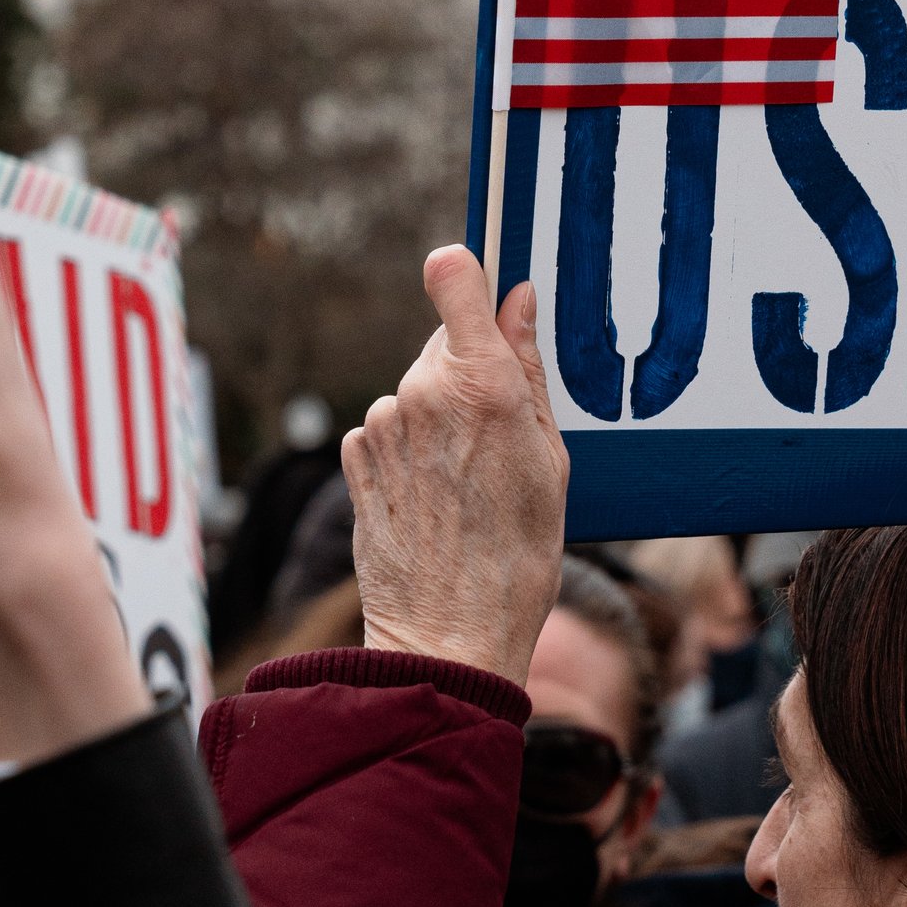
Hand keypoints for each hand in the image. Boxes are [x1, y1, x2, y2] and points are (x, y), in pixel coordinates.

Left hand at [346, 251, 567, 687]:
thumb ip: (528, 370)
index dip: (464, 273)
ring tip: (465, 483)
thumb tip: (518, 300)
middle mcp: (423, 392)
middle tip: (497, 437)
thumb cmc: (519, 553)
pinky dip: (405, 450)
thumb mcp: (550, 458)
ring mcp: (382, 424)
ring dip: (436, 418)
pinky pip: (386, 428)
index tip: (474, 281)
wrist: (450, 633)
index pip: (455, 277)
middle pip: (444, 345)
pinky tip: (431, 496)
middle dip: (468, 373)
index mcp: (484, 384)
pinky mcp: (355, 457)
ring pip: (415, 390)